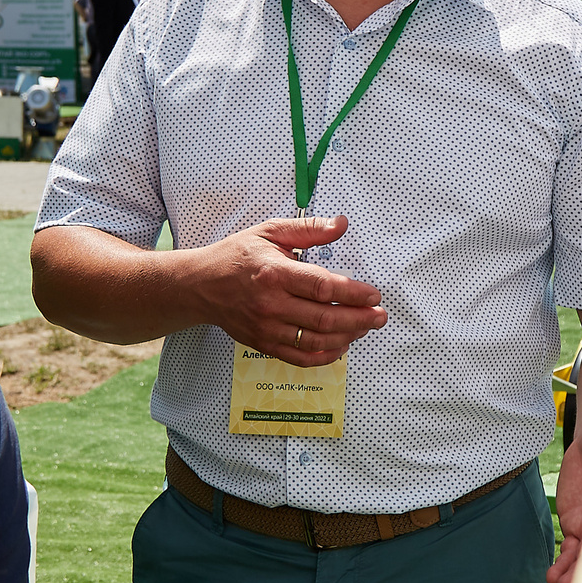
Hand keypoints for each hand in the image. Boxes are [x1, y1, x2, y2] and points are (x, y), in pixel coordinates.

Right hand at [192, 215, 385, 365]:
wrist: (202, 285)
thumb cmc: (237, 257)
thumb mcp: (270, 232)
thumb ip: (309, 229)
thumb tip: (341, 225)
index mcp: (274, 273)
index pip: (322, 287)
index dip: (353, 293)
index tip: (373, 294)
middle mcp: (271, 303)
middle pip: (325, 317)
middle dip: (360, 319)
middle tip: (379, 316)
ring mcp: (267, 327)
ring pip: (316, 340)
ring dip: (347, 337)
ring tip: (365, 328)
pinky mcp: (264, 344)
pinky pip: (300, 357)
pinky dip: (324, 356)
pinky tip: (340, 346)